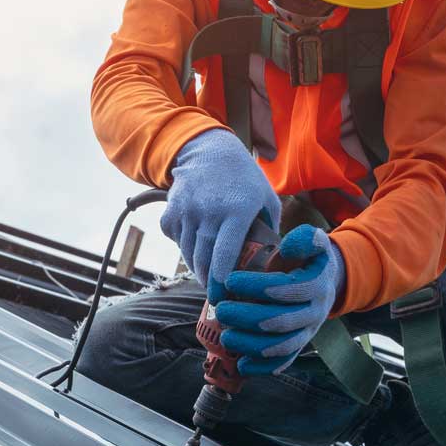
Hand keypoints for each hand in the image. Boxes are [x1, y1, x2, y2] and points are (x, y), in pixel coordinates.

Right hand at [160, 129, 280, 296]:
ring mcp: (186, 210)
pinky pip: (175, 239)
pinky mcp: (171, 210)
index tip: (223, 294)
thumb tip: (273, 263)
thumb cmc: (245, 179)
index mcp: (238, 210)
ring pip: (188, 253)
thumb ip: (271, 231)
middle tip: (217, 294)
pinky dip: (184, 248)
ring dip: (197, 268)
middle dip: (209, 281)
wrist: (210, 151)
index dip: (222, 279)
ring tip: (208, 275)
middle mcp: (209, 211)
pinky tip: (196, 246)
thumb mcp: (267, 199)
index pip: (225, 253)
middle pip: (204, 258)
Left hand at [215, 225, 344, 375]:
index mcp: (316, 285)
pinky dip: (263, 367)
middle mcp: (315, 313)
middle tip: (223, 310)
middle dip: (248, 318)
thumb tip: (288, 247)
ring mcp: (308, 332)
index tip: (230, 280)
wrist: (327, 282)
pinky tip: (241, 365)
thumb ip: (305, 238)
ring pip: (281, 346)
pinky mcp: (300, 346)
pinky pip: (284, 361)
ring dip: (251, 345)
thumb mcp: (315, 241)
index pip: (286, 289)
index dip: (257, 286)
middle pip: (281, 321)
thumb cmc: (310, 259)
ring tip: (226, 337)